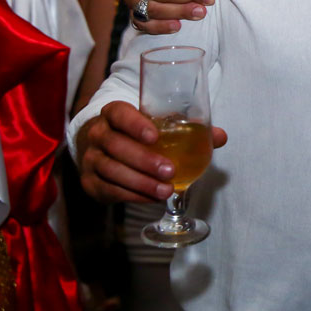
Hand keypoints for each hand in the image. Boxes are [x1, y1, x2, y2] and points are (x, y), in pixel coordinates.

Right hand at [76, 101, 227, 203]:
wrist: (103, 148)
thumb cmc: (137, 134)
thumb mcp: (157, 125)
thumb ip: (188, 129)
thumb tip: (220, 137)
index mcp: (113, 113)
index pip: (119, 114)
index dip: (135, 124)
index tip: (155, 136)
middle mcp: (98, 134)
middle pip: (116, 146)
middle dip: (144, 160)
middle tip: (170, 170)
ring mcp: (91, 159)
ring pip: (111, 171)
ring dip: (140, 182)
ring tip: (165, 190)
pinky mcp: (90, 182)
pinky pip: (110, 190)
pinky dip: (132, 195)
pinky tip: (152, 197)